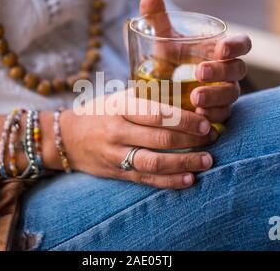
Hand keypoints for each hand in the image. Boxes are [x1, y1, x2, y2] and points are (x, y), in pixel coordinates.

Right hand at [58, 92, 218, 188]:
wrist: (67, 138)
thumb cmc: (99, 113)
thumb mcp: (118, 98)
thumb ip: (147, 98)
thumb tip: (186, 97)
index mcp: (120, 108)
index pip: (157, 114)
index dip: (185, 119)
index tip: (205, 121)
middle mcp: (117, 132)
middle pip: (160, 140)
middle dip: (191, 140)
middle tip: (213, 138)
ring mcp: (116, 156)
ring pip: (154, 163)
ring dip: (185, 163)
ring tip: (207, 161)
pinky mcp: (118, 174)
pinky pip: (146, 180)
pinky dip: (170, 182)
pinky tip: (189, 179)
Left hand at [139, 0, 250, 122]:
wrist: (160, 87)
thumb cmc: (169, 58)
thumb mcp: (162, 40)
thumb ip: (158, 19)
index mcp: (220, 50)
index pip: (241, 45)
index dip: (237, 46)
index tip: (221, 49)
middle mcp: (227, 72)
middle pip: (237, 71)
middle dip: (221, 72)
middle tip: (200, 73)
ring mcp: (224, 93)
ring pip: (231, 95)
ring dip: (215, 97)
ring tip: (194, 99)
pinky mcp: (217, 112)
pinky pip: (222, 116)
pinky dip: (211, 116)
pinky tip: (196, 116)